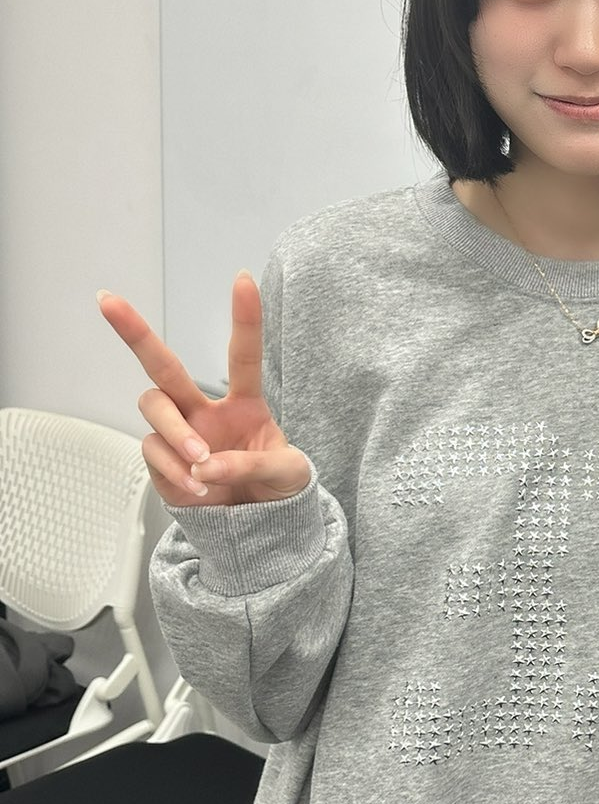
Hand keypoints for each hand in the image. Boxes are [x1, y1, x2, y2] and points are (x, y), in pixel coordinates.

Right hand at [98, 273, 312, 506]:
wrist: (256, 526)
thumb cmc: (276, 488)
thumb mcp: (287, 474)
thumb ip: (254, 463)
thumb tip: (207, 464)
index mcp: (245, 403)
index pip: (243, 356)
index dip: (245, 318)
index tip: (245, 278)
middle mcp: (204, 410)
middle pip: (164, 365)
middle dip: (134, 331)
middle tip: (106, 300)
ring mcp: (179, 433)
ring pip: (153, 406)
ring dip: (175, 430)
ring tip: (201, 461)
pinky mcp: (161, 461)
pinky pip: (154, 451)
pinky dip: (175, 469)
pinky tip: (199, 488)